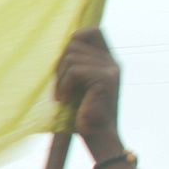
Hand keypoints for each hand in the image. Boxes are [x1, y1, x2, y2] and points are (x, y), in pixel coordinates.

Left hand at [56, 27, 121, 155]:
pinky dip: (64, 85)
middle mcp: (112, 62)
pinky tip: (65, 100)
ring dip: (59, 77)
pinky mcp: (105, 79)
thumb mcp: (78, 85)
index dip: (75, 37)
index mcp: (108, 61)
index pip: (94, 30)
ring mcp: (110, 69)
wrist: (99, 137)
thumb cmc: (83, 114)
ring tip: (62, 95)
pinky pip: (74, 71)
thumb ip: (74, 65)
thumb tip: (56, 46)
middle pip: (75, 42)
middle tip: (59, 85)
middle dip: (59, 62)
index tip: (64, 61)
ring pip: (71, 57)